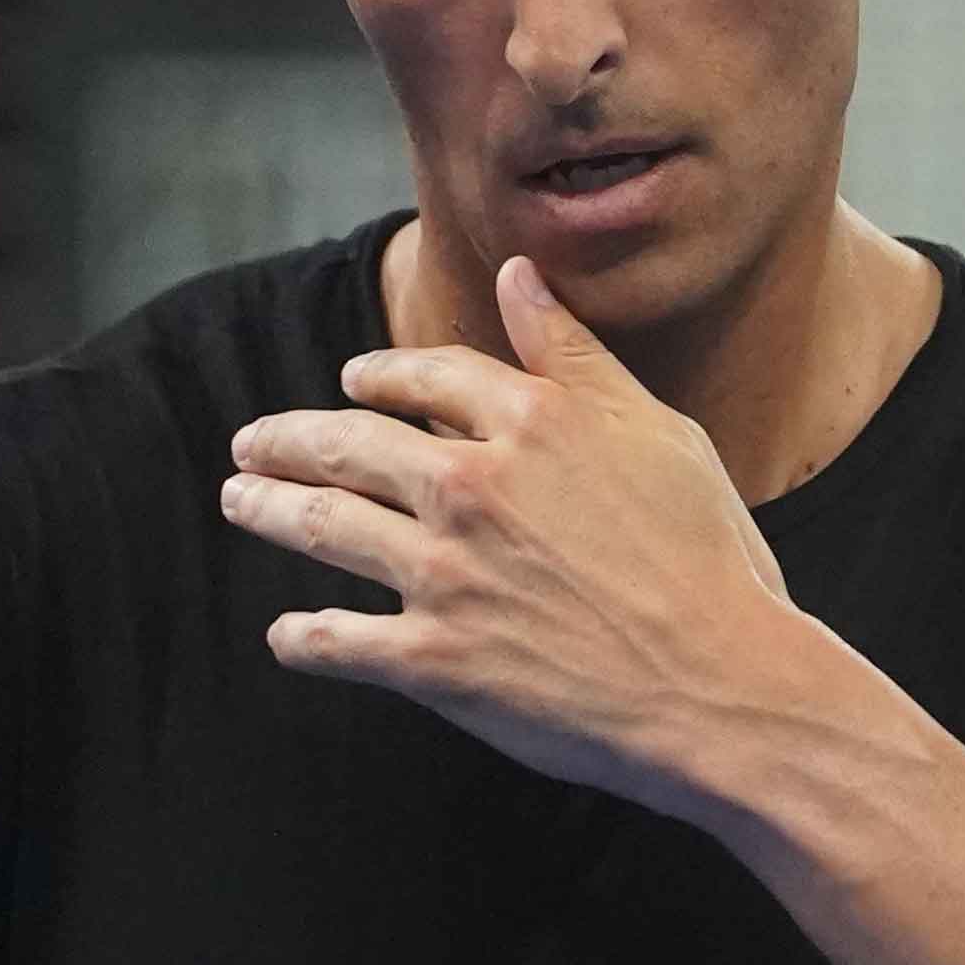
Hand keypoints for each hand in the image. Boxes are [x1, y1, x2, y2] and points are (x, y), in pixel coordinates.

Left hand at [225, 256, 866, 821]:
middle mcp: (472, 486)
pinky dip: (304, 637)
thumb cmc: (709, 559)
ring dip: (272, 510)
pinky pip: (340, 642)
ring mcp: (445, 575)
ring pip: (325, 529)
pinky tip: (286, 633)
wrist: (723, 686)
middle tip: (250, 445)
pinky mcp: (434, 662)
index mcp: (530, 421)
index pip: (425, 377)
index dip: (378, 376)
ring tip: (241, 501)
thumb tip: (517, 278)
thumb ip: (574, 354)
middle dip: (287, 441)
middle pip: (349, 447)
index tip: (351, 382)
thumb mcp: (658, 433)